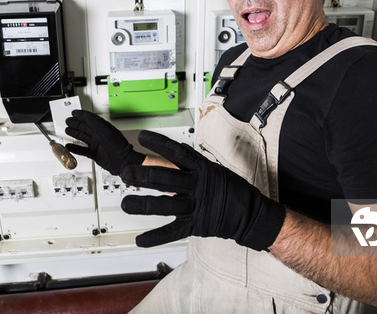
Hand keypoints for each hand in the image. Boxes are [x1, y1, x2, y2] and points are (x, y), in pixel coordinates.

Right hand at [65, 110, 144, 174]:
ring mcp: (97, 145)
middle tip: (68, 121)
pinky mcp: (94, 154)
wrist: (123, 163)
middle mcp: (99, 136)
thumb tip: (86, 115)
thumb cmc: (119, 147)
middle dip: (76, 123)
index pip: (91, 119)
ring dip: (75, 134)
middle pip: (85, 127)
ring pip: (83, 137)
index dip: (82, 115)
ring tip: (67, 130)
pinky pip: (83, 150)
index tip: (74, 112)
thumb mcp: (106, 133)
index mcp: (103, 128)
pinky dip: (76, 148)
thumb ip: (95, 124)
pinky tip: (69, 146)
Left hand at [120, 130, 285, 250]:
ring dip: (143, 205)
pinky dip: (155, 237)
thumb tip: (173, 151)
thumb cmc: (230, 189)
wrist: (250, 213)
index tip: (143, 137)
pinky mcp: (196, 225)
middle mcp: (198, 185)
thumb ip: (192, 164)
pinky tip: (140, 240)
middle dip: (143, 176)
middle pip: (165, 179)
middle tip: (126, 174)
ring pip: (165, 205)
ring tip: (125, 204)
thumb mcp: (213, 169)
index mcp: (202, 169)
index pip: (177, 152)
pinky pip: (172, 232)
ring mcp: (196, 206)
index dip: (159, 144)